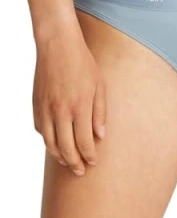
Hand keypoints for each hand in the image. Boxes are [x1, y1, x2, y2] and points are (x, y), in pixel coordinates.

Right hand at [33, 22, 106, 176]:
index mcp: (79, 107)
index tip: (93, 163)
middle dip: (74, 163)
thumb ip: (100, 112)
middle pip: (66, 148)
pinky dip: (48, 141)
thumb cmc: (83, 64)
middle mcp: (60, 112)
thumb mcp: (99, 86)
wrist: (58, 46)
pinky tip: (55, 144)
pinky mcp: (36, 105)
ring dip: (59, 156)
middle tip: (80, 171)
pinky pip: (41, 130)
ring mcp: (45, 109)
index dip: (89, 155)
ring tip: (68, 162)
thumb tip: (100, 135)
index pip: (83, 142)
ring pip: (50, 142)